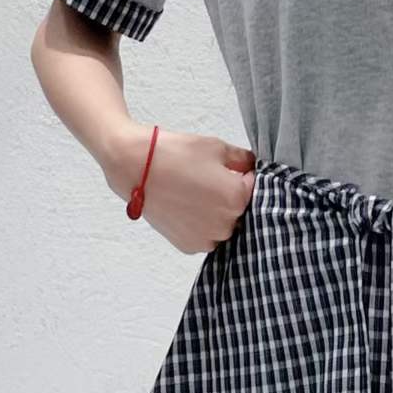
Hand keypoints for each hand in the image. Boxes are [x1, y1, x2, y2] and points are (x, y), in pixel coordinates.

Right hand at [105, 125, 255, 254]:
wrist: (136, 168)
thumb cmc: (176, 154)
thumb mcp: (217, 147)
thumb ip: (242, 159)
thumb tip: (252, 166)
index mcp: (238, 198)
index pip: (256, 187)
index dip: (244, 176)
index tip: (232, 169)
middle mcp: (226, 224)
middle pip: (241, 210)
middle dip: (231, 196)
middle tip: (209, 180)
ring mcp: (206, 238)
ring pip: (224, 226)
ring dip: (218, 213)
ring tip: (196, 194)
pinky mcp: (188, 245)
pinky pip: (205, 236)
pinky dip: (201, 225)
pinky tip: (188, 207)